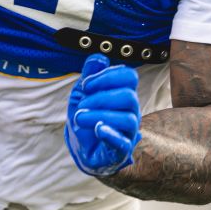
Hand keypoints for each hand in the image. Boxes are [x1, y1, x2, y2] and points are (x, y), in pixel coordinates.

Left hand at [65, 54, 141, 177]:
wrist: (83, 148)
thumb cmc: (86, 117)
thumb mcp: (82, 93)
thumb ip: (89, 75)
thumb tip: (99, 58)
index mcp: (123, 93)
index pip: (129, 77)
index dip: (108, 76)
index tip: (86, 85)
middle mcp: (131, 111)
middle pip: (129, 97)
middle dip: (100, 98)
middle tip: (82, 105)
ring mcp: (128, 132)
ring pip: (127, 119)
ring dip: (99, 115)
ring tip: (79, 118)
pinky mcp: (120, 151)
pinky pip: (123, 143)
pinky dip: (110, 134)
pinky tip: (97, 128)